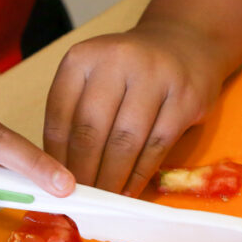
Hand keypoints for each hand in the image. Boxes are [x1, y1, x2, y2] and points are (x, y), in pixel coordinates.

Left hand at [43, 20, 224, 195]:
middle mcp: (118, 60)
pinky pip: (157, 146)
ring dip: (111, 177)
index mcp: (83, 57)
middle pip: (91, 130)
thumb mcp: (94, 76)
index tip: (55, 183)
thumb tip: (57, 170)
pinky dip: (140, 174)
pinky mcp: (185, 98)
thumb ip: (75, 113)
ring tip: (103, 198)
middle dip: (83, 171)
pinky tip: (129, 190)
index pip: (60, 115)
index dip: (55, 156)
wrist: (185, 43)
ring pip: (125, 141)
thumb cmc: (130, 71)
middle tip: (80, 197)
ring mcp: (155, 77)